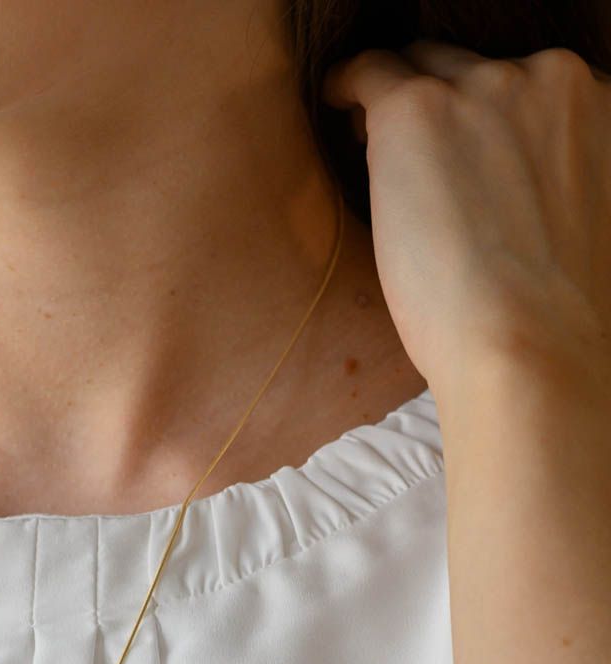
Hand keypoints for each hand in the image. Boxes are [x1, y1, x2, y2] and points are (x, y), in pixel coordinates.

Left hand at [322, 41, 610, 397]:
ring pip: (422, 68)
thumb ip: (558, 185)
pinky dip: (346, 84)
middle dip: (441, 103)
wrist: (525, 343)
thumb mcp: (583, 224)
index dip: (483, 115)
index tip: (457, 148)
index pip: (529, 87)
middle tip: (405, 150)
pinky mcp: (417, 109)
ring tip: (364, 137)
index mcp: (601, 106)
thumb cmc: (551, 317)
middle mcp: (551, 78)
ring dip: (395, 101)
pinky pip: (368, 72)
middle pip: (473, 69)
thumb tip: (508, 197)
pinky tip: (332, 102)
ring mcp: (483, 87)